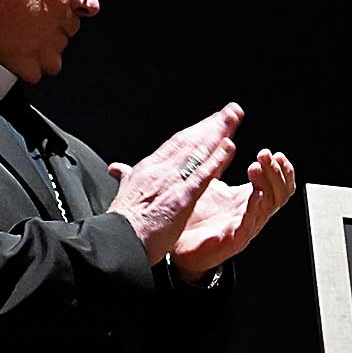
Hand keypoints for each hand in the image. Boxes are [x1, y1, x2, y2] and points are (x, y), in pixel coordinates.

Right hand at [107, 104, 241, 263]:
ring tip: (234, 118)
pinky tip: (229, 146)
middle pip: (190, 141)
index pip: (176, 145)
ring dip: (219, 133)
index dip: (196, 131)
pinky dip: (217, 159)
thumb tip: (117, 169)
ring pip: (198, 151)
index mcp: (147, 169)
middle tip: (231, 110)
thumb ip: (126, 180)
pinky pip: (202, 174)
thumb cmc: (121, 225)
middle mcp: (160, 170)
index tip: (211, 121)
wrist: (117, 242)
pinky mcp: (181, 198)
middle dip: (212, 124)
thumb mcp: (123, 195)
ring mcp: (171, 182)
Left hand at [172, 148, 298, 280]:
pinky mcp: (234, 240)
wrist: (179, 247)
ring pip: (270, 205)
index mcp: (250, 199)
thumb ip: (219, 163)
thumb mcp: (210, 183)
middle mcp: (253, 213)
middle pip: (280, 192)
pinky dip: (254, 208)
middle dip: (276, 171)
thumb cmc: (195, 217)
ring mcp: (246, 227)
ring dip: (267, 184)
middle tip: (265, 154)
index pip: (279, 184)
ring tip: (255, 168)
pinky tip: (254, 196)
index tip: (274, 153)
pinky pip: (251, 224)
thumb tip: (223, 137)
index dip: (282, 169)